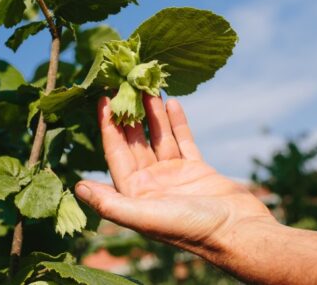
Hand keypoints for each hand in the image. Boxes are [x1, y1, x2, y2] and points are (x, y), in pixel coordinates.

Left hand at [74, 95, 274, 255]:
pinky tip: (171, 102)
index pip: (116, 153)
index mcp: (135, 194)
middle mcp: (151, 184)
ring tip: (148, 87)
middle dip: (130, 114)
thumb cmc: (191, 229)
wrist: (238, 233)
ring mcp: (174, 176)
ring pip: (159, 138)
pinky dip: (176, 123)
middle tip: (125, 84)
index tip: (104, 98)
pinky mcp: (197, 170)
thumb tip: (78, 187)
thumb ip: (110, 203)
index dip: (108, 126)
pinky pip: (183, 141)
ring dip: (152, 113)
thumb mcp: (146, 217)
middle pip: (136, 142)